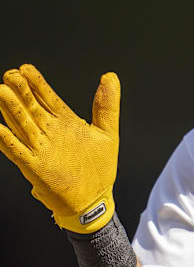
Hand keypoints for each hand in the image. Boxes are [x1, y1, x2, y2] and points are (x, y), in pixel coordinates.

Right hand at [0, 64, 120, 233]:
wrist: (95, 198)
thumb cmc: (99, 167)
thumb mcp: (108, 131)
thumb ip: (107, 105)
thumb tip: (110, 76)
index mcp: (65, 123)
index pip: (48, 98)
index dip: (37, 84)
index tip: (26, 68)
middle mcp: (50, 133)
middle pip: (31, 108)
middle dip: (21, 91)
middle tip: (11, 74)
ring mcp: (41, 148)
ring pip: (22, 125)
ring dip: (11, 109)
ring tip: (1, 91)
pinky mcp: (35, 166)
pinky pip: (17, 150)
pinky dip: (6, 139)